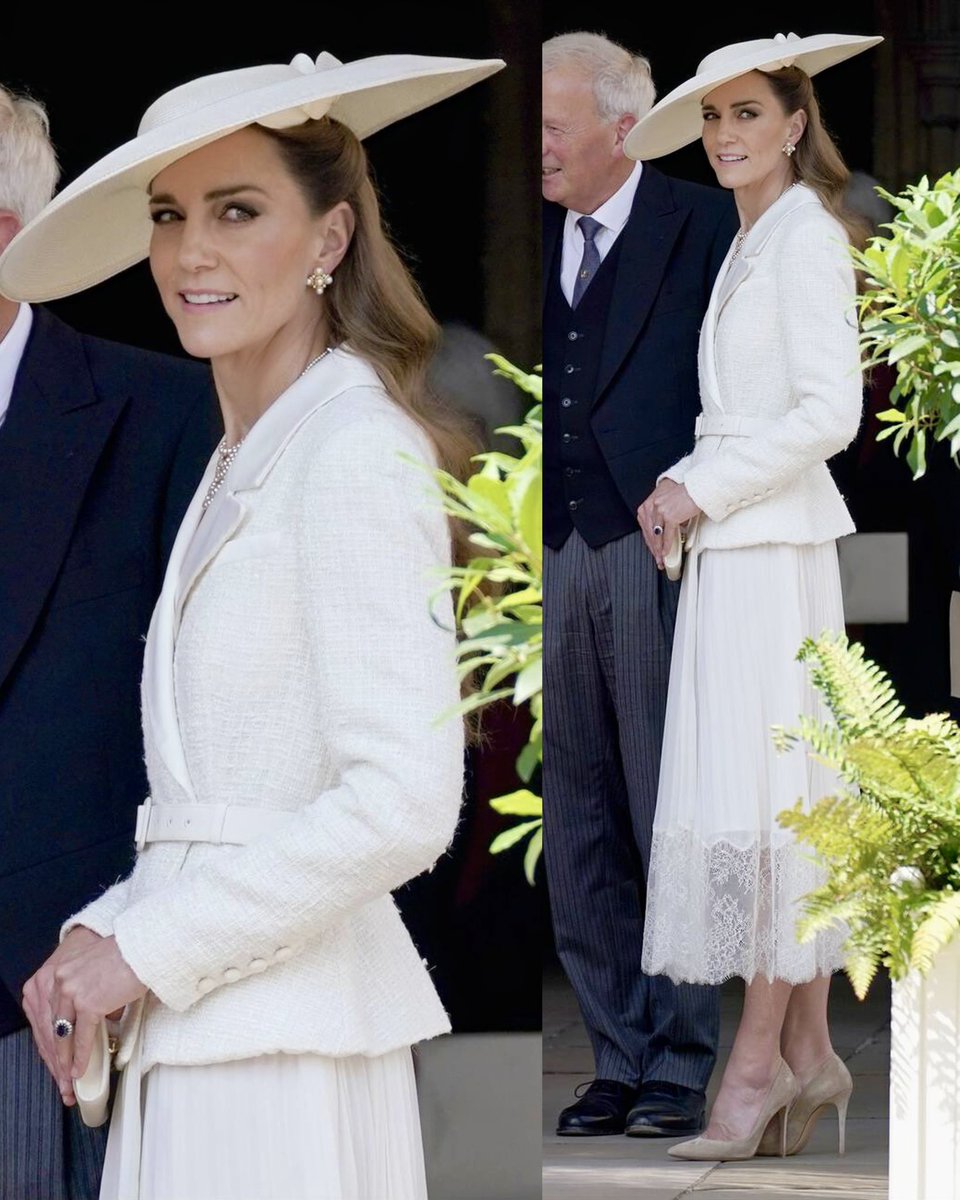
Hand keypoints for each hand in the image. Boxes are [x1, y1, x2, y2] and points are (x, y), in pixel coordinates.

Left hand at [22, 928, 145, 1105]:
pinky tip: (80, 1069)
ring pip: (63, 1035)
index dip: (53, 1033)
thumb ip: (85, 985)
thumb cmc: (129, 953)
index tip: (57, 1047)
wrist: (144, 948)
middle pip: (53, 1024)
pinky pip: (82, 1038)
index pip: (49, 1009)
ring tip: (68, 1074)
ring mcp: (72, 992)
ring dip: (65, 1059)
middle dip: (57, 1051)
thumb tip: (89, 1009)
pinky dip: (81, 1057)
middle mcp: (61, 980)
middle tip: (61, 1067)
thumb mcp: (95, 966)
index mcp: (61, 969)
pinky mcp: (88, 1004)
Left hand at [636, 479, 701, 568]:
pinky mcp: (670, 516)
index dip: (649, 540)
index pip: (645, 527)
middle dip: (653, 548)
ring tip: (661, 558)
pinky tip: (666, 552)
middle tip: (656, 558)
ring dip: (658, 550)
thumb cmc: (686, 496)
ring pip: (656, 536)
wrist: (697, 490)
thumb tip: (663, 534)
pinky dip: (667, 546)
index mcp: (650, 504)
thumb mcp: (668, 505)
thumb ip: (663, 517)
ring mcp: (660, 511)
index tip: (652, 549)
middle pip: (649, 532)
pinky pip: (667, 535)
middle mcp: (652, 506)